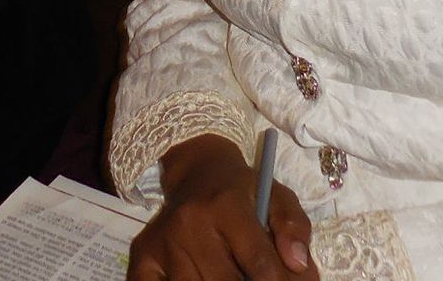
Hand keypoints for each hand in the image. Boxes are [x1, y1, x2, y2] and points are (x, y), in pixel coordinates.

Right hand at [127, 134, 316, 279]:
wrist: (197, 171)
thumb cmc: (244, 192)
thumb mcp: (277, 196)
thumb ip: (293, 227)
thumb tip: (298, 264)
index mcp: (227, 206)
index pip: (258, 262)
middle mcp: (191, 223)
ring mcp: (165, 242)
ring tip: (233, 277)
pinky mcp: (144, 255)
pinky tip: (198, 279)